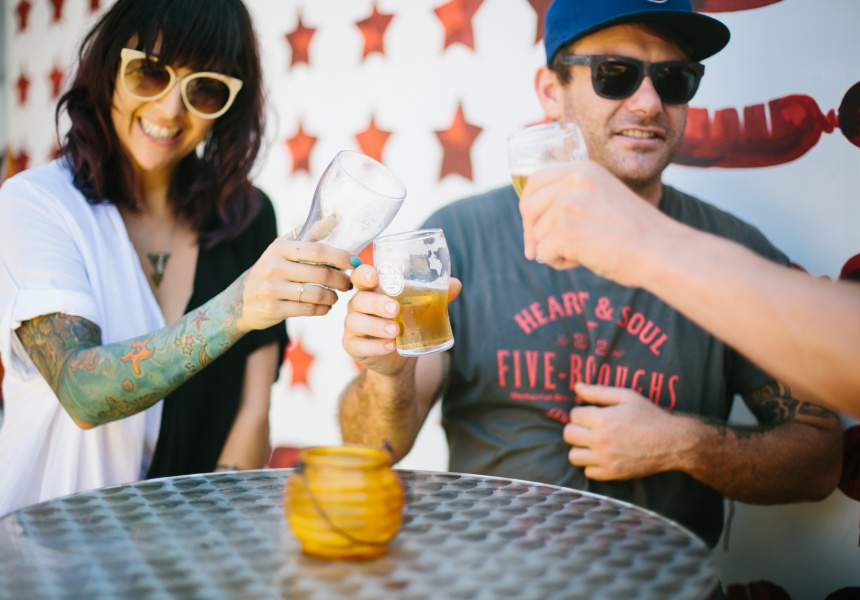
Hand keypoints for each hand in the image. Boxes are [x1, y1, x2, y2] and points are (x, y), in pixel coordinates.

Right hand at [237, 235, 352, 331]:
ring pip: (317, 294)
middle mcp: (274, 266)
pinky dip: (322, 309)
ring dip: (333, 296)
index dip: (341, 257)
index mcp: (280, 248)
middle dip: (342, 280)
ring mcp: (272, 288)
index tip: (356, 262)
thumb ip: (308, 235)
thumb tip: (333, 219)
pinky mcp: (273, 309)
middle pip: (321, 273)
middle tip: (349, 284)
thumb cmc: (271, 270)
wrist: (242, 299)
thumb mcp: (283, 249)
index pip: (318, 250)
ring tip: (336, 296)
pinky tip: (325, 306)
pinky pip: (308, 310)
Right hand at [343, 264, 460, 376]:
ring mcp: (353, 327)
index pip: (360, 276)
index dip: (363, 274)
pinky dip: (375, 346)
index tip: (374, 276)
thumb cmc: (405, 324)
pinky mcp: (353, 346)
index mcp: (372, 290)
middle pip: (359, 299)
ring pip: (355, 322)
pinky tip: (390, 346)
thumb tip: (456, 284)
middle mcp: (358, 305)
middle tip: (395, 309)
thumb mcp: (420, 309)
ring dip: (376, 326)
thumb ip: (435, 296)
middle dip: (376, 303)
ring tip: (396, 331)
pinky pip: (359, 345)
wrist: (397, 358)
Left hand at [519, 161, 671, 285]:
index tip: (532, 224)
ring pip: (537, 233)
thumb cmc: (637, 232)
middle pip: (528, 207)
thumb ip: (573, 199)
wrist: (661, 250)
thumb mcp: (603, 198)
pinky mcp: (566, 231)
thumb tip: (532, 222)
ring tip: (585, 252)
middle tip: (536, 251)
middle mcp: (574, 181)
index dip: (529, 206)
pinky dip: (559, 263)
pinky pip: (544, 254)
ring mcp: (568, 205)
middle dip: (530, 232)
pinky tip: (585, 260)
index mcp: (583, 169)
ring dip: (553, 249)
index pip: (535, 180)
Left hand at [563, 383, 682, 479]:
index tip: (592, 414)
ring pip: (574, 456)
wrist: (672, 442)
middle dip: (577, 428)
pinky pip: (588, 472)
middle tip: (589, 428)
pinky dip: (592, 465)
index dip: (582, 412)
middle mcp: (601, 441)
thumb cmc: (650, 416)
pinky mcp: (612, 474)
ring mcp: (606, 460)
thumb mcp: (626, 396)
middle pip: (569, 435)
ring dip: (580, 448)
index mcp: (602, 419)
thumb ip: (598, 392)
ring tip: (592, 443)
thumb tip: (576, 387)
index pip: (573, 415)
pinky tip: (603, 456)